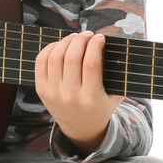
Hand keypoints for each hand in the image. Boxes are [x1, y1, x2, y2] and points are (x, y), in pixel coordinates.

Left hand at [34, 31, 123, 156]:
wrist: (80, 128)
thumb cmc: (100, 107)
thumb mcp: (115, 95)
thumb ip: (120, 75)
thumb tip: (121, 47)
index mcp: (91, 97)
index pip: (91, 63)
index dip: (95, 45)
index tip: (100, 37)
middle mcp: (70, 96)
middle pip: (72, 57)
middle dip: (81, 39)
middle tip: (88, 34)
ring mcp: (53, 93)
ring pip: (55, 57)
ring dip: (66, 41)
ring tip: (75, 37)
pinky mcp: (41, 89)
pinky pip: (41, 61)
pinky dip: (51, 48)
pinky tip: (61, 45)